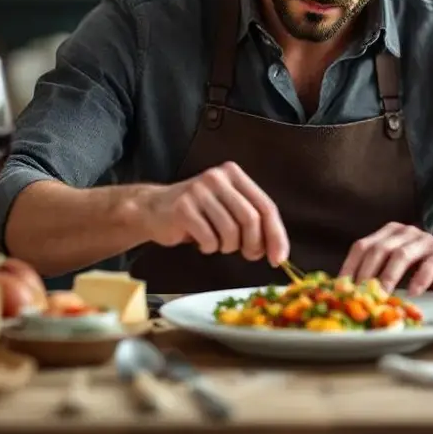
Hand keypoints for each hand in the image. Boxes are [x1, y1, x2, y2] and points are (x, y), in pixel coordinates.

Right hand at [141, 161, 289, 265]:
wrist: (153, 209)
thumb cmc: (198, 213)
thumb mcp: (228, 208)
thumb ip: (252, 221)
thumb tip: (277, 251)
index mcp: (234, 174)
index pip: (265, 206)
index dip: (276, 235)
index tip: (279, 258)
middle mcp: (218, 178)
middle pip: (251, 219)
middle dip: (254, 245)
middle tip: (250, 255)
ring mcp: (199, 191)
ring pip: (230, 232)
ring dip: (228, 247)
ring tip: (218, 244)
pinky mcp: (183, 208)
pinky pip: (209, 238)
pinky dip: (209, 247)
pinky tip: (201, 241)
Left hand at [338, 222, 432, 296]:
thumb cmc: (428, 273)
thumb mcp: (400, 272)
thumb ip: (379, 276)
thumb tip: (349, 296)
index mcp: (390, 234)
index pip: (362, 246)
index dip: (349, 266)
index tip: (339, 289)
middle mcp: (406, 233)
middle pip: (379, 249)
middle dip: (366, 273)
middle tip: (358, 295)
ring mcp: (427, 242)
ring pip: (402, 255)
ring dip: (389, 277)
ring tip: (382, 296)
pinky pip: (430, 265)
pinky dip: (420, 279)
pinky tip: (413, 294)